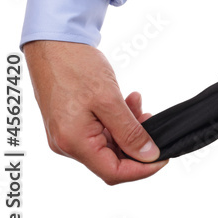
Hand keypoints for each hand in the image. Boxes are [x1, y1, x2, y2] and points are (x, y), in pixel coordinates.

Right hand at [23, 40, 167, 183]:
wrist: (54, 44)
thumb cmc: (75, 67)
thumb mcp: (109, 100)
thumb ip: (129, 132)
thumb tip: (148, 155)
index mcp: (74, 143)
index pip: (113, 172)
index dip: (142, 169)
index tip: (163, 156)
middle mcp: (67, 144)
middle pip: (112, 160)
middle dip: (137, 143)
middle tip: (152, 120)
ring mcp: (68, 134)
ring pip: (109, 144)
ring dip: (129, 128)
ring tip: (138, 104)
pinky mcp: (72, 123)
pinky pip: (100, 131)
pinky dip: (118, 120)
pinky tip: (128, 101)